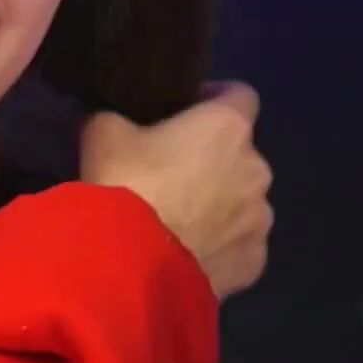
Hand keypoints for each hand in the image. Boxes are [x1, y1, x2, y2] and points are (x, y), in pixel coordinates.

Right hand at [76, 80, 273, 299]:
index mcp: (227, 127)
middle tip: (171, 174)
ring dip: (220, 204)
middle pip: (241, 154)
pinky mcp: (255, 261)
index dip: (214, 99)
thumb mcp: (102, 133)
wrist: (132, 267)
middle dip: (214, 159)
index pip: (240, 94)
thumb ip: (117, 117)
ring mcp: (260, 219)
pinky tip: (188, 254)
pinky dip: (220, 246)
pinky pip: (240, 245)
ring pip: (244, 202)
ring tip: (179, 221)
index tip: (185, 112)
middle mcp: (257, 168)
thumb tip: (115, 121)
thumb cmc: (125, 185)